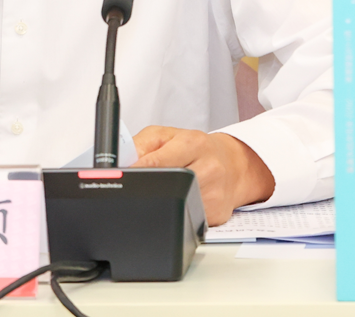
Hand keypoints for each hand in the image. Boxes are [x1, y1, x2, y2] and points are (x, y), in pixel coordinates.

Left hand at [131, 126, 274, 226]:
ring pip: (176, 205)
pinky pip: (188, 219)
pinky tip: (183, 200)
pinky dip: (178, 212)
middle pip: (168, 185)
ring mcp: (215, 193)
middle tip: (137, 187)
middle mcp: (208, 167)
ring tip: (166, 189)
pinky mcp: (217, 214)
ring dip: (163, 201)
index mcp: (193, 143)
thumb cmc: (196, 147)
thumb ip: (141, 145)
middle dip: (148, 188)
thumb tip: (121, 162)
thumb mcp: (165, 135)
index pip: (158, 162)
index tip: (121, 178)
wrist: (233, 163)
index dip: (135, 172)